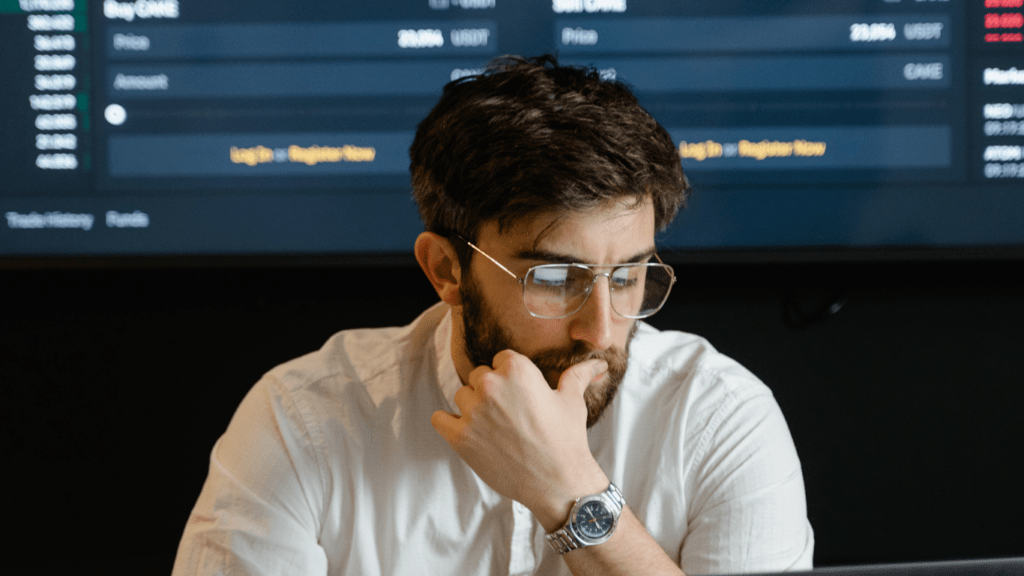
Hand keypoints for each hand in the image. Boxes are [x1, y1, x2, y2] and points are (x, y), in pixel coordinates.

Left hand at [431, 349, 609, 530]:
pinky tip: (467, 432)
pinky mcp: (460, 436)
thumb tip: (598, 364)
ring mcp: (473, 411)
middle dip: (491, 391)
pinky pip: (439, 418)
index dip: (510, 377)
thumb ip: (578, 375)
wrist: (557, 482)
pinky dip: (449, 423)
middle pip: (479, 376)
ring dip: (473, 407)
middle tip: (508, 414)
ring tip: (494, 427)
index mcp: (516, 370)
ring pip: (462, 396)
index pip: (500, 359)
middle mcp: (491, 385)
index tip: (519, 395)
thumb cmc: (566, 440)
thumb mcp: (572, 401)